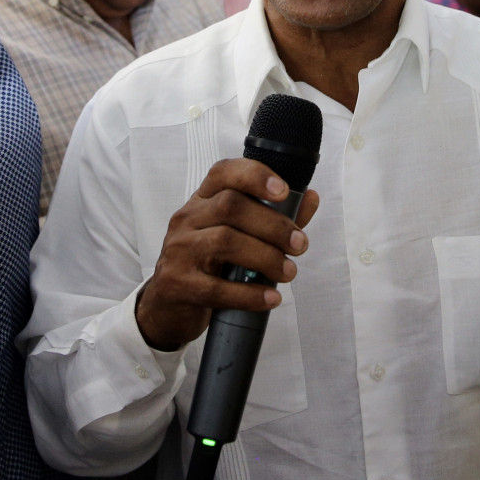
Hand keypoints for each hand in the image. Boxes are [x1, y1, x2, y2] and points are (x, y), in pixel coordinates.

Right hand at [135, 158, 318, 350]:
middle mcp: (186, 219)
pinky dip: (250, 294)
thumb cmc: (208, 266)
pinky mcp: (176, 284)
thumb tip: (310, 197)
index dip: (255, 175)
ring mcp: (178, 251)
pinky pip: (216, 288)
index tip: (284, 191)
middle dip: (273, 224)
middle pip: (230, 206)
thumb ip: (273, 218)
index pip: (223, 173)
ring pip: (225, 241)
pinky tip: (270, 298)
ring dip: (266, 257)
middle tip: (299, 245)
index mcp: (202, 202)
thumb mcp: (237, 237)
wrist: (168, 307)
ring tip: (288, 272)